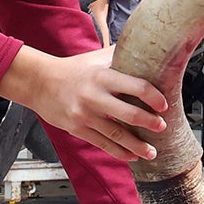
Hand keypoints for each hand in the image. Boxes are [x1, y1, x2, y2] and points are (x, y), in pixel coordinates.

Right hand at [3, 47, 165, 161]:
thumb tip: (146, 47)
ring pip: (116, 134)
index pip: (136, 86)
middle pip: (128, 114)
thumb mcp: (96, 58)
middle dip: (149, 123)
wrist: (39, 83)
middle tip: (162, 127)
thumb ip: (119, 55)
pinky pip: (102, 143)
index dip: (154, 97)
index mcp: (103, 76)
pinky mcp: (77, 128)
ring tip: (152, 152)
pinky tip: (132, 156)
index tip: (164, 105)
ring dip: (137, 146)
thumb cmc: (73, 69)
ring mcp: (84, 114)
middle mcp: (94, 96)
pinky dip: (119, 152)